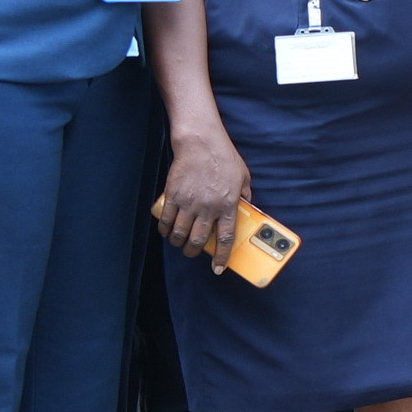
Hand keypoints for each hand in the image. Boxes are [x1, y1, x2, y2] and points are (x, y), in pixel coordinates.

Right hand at [153, 132, 249, 257]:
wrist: (200, 143)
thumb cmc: (224, 159)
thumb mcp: (244, 178)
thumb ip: (245, 196)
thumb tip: (247, 210)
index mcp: (228, 205)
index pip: (226, 238)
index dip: (222, 257)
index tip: (218, 269)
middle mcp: (208, 207)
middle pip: (198, 241)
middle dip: (193, 252)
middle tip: (192, 252)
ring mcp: (188, 202)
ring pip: (179, 234)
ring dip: (178, 243)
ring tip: (180, 243)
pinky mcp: (173, 195)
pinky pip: (165, 220)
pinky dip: (164, 229)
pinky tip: (166, 230)